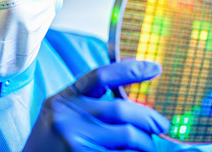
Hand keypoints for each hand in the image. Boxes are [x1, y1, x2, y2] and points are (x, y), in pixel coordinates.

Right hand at [24, 60, 169, 151]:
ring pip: (128, 136)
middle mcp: (67, 116)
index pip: (100, 76)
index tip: (156, 68)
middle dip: (149, 118)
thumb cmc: (50, 144)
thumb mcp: (61, 114)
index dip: (130, 69)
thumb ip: (89, 101)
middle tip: (161, 125)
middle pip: (121, 109)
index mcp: (63, 99)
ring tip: (149, 145)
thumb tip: (132, 86)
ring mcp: (74, 140)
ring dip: (145, 142)